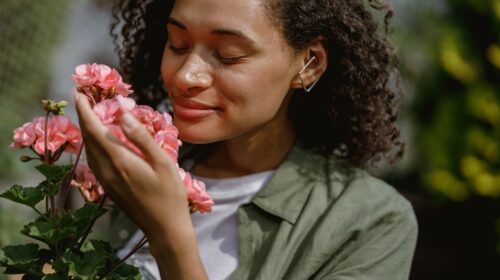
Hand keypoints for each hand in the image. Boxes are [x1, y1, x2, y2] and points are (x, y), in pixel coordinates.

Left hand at [74, 93, 188, 244]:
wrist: (165, 229)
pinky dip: (93, 145)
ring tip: (89, 115)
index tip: (79, 93)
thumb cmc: (170, 195)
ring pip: (89, 151)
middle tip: (82, 98)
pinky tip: (100, 142)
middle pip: (88, 139)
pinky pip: (94, 162)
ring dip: (87, 131)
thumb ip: (141, 138)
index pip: (95, 130)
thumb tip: (123, 115)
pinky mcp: (110, 189)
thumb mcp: (163, 163)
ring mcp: (106, 182)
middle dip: (83, 117)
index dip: (85, 110)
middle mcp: (107, 171)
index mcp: (120, 162)